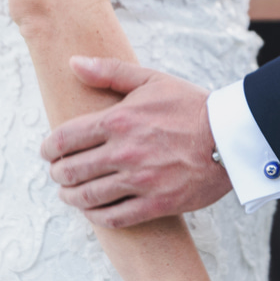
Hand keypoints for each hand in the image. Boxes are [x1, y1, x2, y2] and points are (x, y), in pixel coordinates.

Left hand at [41, 56, 232, 227]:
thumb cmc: (192, 106)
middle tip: (58, 175)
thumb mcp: (151, 80)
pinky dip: (97, 217)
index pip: (65, 138)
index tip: (48, 153)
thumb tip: (72, 63)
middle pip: (71, 170)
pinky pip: (114, 217)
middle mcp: (125, 151)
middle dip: (57, 174)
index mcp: (119, 119)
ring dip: (71, 197)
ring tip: (70, 195)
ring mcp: (140, 181)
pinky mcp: (157, 204)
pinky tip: (93, 212)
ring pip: (88, 197)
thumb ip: (110, 71)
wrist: (232, 138)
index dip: (49, 149)